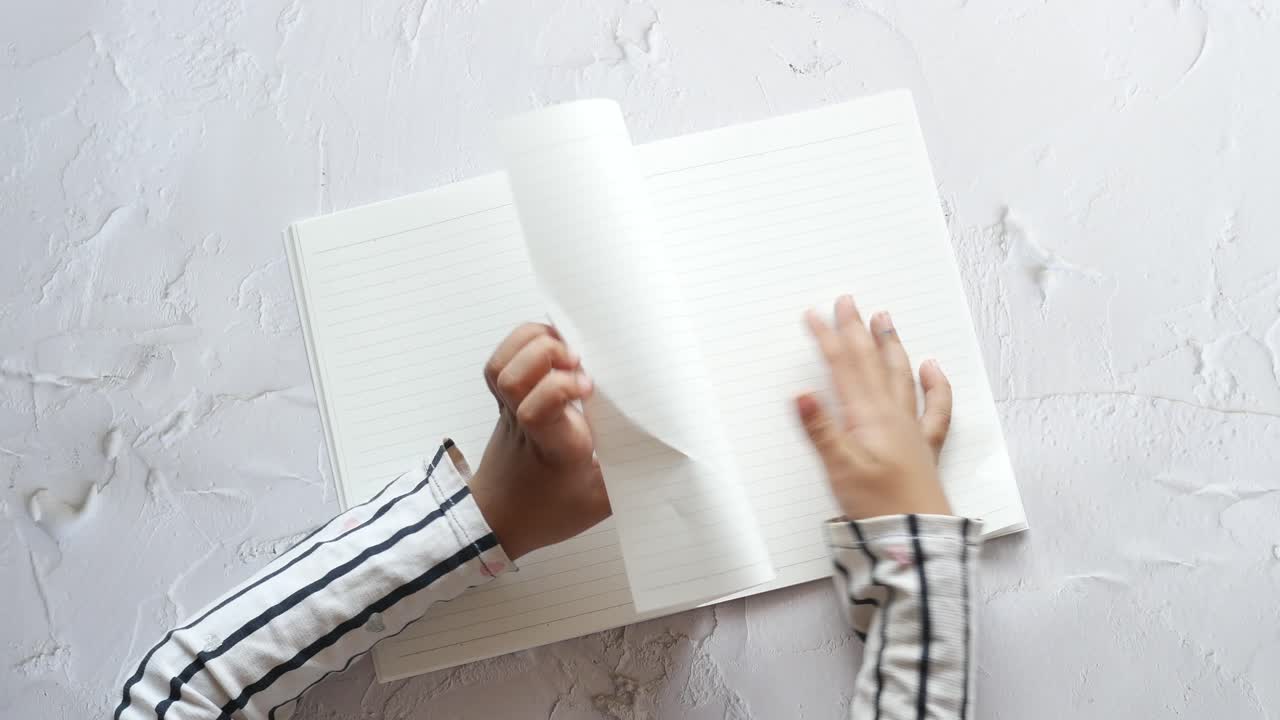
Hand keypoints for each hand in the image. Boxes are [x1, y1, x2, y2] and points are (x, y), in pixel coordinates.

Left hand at [469, 323, 610, 559]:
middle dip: (546, 355)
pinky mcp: (500, 401)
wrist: (499, 518)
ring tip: (562, 347)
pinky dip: (518, 345)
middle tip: (576, 360)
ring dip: (532, 344)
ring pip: (500, 366)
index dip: (561, 386)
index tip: (588, 388)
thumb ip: (631, 477)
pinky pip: (497, 364)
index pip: (538, 409)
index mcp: (554, 447)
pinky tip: (545, 347)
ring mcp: (506, 410)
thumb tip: (668, 451)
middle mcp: (525, 424)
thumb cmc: (549, 511)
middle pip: (512, 378)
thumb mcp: (599, 503)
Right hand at [795, 296, 953, 519]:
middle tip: (848, 302)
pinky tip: (932, 368)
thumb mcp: (840, 470)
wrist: (916, 537)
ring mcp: (910, 428)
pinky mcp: (922, 446)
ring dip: (890, 346)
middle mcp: (892, 416)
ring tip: (884, 320)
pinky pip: (935, 408)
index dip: (829, 338)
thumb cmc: (878, 507)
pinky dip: (936, 385)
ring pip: (900, 376)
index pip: (844, 368)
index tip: (815, 315)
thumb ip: (821, 431)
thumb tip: (802, 395)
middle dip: (856, 331)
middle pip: (871, 364)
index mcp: (868, 418)